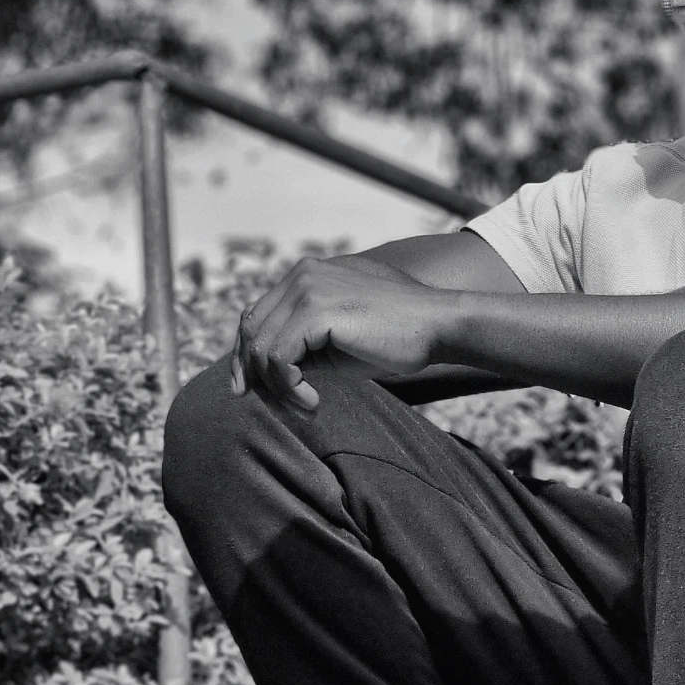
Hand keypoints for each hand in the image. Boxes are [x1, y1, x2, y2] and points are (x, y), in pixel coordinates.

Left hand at [231, 254, 447, 411]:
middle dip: (255, 377)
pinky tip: (313, 404)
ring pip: (261, 349)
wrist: (439, 326)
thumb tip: (266, 371)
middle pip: (250, 331)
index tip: (249, 391)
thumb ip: (305, 341)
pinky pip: (279, 360)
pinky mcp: (315, 311)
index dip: (245, 356)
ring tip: (305, 410)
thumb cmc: (398, 335)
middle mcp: (302, 274)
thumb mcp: (340, 336)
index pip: (257, 315)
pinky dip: (289, 389)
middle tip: (279, 410)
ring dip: (277, 390)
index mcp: (307, 274)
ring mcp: (307, 289)